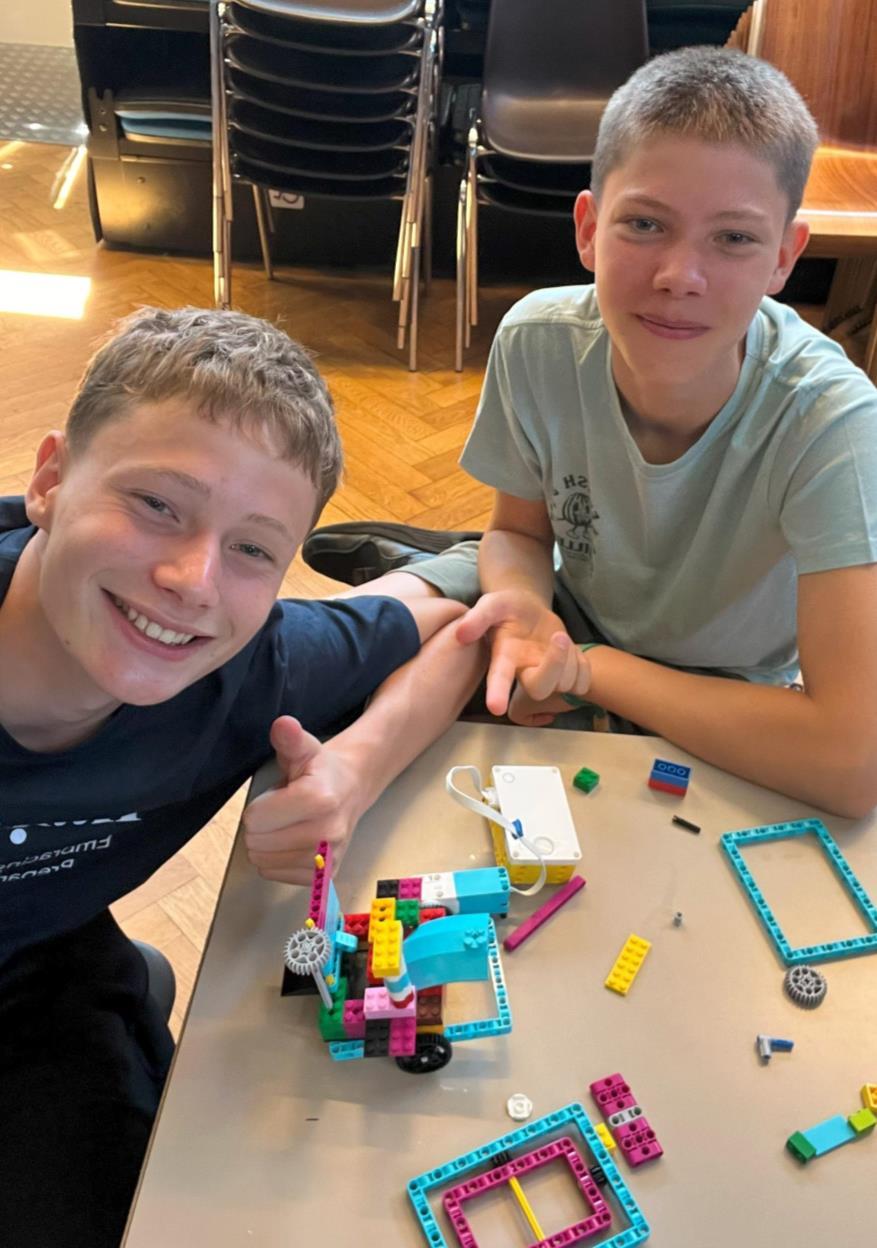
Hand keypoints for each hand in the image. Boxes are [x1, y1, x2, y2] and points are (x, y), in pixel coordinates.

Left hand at [242, 716, 363, 885]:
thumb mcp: (304, 748)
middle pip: (257, 842)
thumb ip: (289, 738)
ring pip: (262, 861)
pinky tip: (291, 841)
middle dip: (261, 825)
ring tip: (287, 825)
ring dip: (267, 844)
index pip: (255, 819)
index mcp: (319, 799)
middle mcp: (327, 833)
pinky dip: (276, 861)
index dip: (259, 805)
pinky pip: (274, 875)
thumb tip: (283, 725)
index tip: (277, 795)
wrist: (352, 788)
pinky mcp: (323, 876)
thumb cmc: (321, 770)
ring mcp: (327, 858)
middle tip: (281, 811)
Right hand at [456, 590, 591, 715]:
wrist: (528, 610)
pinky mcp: (565, 677)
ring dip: (570, 660)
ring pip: (565, 684)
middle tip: (558, 637)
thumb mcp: (492, 604)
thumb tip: (462, 633)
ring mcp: (546, 677)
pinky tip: (571, 654)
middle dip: (555, 665)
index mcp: (504, 657)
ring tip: (559, 638)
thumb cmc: (507, 608)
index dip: (498, 692)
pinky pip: (582, 684)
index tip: (495, 708)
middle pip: (540, 688)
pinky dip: (583, 668)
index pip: (499, 677)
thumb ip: (478, 617)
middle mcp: (524, 672)